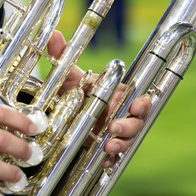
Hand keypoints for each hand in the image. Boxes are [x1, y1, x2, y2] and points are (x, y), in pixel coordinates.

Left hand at [46, 31, 150, 167]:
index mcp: (117, 94)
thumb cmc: (72, 90)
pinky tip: (105, 161)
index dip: (142, 103)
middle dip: (129, 126)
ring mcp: (114, 131)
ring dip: (121, 143)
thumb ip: (62, 54)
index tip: (136, 106)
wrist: (60, 112)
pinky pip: (115, 156)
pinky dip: (112, 159)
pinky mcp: (105, 146)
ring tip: (108, 146)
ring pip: (128, 139)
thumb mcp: (67, 75)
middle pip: (137, 121)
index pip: (138, 97)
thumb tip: (54, 35)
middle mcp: (119, 113)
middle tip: (114, 128)